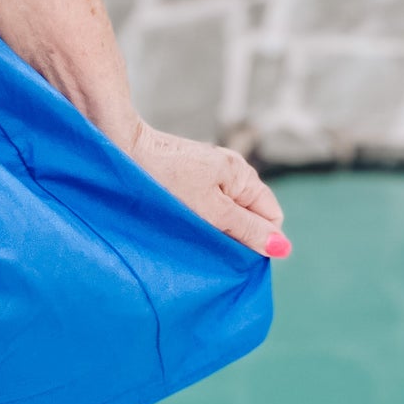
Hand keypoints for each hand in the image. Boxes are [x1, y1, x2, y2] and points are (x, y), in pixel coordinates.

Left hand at [115, 119, 290, 259]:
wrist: (119, 148)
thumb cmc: (164, 178)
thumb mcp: (211, 210)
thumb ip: (246, 228)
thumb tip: (283, 248)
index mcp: (243, 176)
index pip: (271, 218)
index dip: (260, 239)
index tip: (235, 254)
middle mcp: (230, 172)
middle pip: (249, 215)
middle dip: (236, 235)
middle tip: (210, 246)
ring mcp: (208, 173)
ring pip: (226, 212)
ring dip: (215, 229)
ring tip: (192, 234)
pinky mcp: (187, 177)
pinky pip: (205, 205)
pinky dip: (198, 218)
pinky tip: (181, 223)